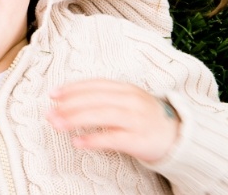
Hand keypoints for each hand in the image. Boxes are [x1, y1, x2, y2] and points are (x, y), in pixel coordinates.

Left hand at [46, 79, 179, 162]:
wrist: (179, 136)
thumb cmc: (144, 116)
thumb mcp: (126, 99)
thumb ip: (103, 97)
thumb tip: (68, 100)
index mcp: (125, 88)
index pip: (94, 84)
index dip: (72, 88)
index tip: (53, 94)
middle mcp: (130, 100)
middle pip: (94, 99)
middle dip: (68, 105)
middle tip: (49, 112)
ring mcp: (136, 119)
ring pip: (101, 115)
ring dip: (75, 119)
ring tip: (57, 124)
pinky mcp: (140, 140)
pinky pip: (113, 139)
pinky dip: (93, 140)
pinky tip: (77, 142)